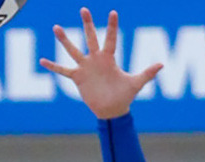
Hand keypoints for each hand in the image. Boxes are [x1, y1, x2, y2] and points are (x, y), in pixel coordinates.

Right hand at [40, 10, 162, 120]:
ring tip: (56, 27)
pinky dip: (53, 66)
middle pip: (90, 38)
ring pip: (73, 50)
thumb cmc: (125, 96)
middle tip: (84, 9)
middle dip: (87, 24)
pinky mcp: (77, 78)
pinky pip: (63, 70)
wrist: (112, 109)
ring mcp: (85, 67)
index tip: (113, 12)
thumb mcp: (136, 83)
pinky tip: (42, 61)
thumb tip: (162, 64)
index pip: (110, 38)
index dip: (112, 26)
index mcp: (109, 58)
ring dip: (65, 40)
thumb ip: (147, 73)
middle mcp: (96, 59)